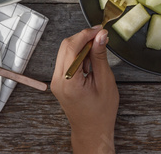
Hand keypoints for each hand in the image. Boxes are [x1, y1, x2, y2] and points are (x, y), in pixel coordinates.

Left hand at [51, 27, 117, 153]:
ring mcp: (55, 81)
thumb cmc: (101, 112)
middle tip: (100, 37)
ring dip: (81, 48)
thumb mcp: (105, 81)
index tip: (99, 30)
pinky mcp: (58, 81)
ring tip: (96, 57)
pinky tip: (89, 64)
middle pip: (65, 46)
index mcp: (68, 81)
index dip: (85, 34)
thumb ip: (100, 56)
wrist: (92, 131)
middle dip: (83, 39)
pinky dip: (78, 57)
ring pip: (65, 52)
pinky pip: (66, 61)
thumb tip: (100, 36)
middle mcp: (57, 80)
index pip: (71, 47)